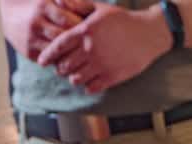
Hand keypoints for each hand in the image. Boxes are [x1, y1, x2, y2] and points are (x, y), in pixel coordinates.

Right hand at [3, 0, 93, 60]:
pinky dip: (61, 59)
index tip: (93, 29)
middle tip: (93, 44)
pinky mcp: (28, 52)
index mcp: (43, 7)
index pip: (67, 20)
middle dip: (78, 41)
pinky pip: (49, 59)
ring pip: (56, 51)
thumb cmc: (39, 4)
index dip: (82, 26)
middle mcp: (35, 23)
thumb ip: (69, 2)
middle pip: (63, 37)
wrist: (10, 14)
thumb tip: (88, 7)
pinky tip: (72, 59)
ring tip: (85, 54)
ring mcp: (30, 39)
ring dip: (71, 53)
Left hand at [37, 3, 170, 93]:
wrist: (149, 33)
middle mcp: (91, 49)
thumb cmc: (122, 20)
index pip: (58, 47)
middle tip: (64, 66)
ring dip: (74, 77)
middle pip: (64, 66)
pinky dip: (87, 85)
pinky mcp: (112, 76)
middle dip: (61, 67)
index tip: (42, 61)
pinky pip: (90, 87)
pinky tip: (90, 79)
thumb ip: (77, 5)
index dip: (47, 56)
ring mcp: (101, 64)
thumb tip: (57, 0)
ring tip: (77, 73)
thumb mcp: (100, 8)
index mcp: (85, 31)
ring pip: (75, 79)